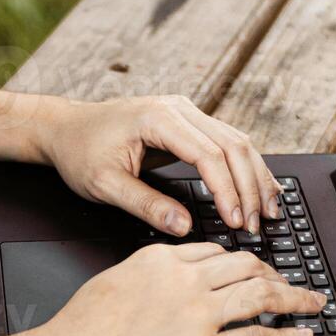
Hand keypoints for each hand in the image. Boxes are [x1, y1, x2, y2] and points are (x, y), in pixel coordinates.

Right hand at [31, 244, 326, 335]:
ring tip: (313, 305)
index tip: (253, 271)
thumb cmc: (78, 335)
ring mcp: (200, 315)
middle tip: (292, 285)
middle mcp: (187, 280)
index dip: (241, 262)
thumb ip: (144, 282)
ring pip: (263, 296)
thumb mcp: (112, 285)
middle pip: (247, 266)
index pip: (214, 253)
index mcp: (161, 260)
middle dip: (276, 275)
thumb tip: (157, 294)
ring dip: (295, 299)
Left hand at [34, 95, 282, 239]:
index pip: (208, 155)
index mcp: (158, 119)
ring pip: (237, 141)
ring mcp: (186, 112)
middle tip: (258, 223)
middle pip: (233, 145)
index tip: (235, 221)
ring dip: (256, 177)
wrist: (66, 128)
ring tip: (269, 210)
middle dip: (250, 187)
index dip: (227, 191)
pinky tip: (260, 189)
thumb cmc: (80, 152)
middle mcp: (178, 109)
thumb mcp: (104, 186)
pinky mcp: (189, 122)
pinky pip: (227, 142)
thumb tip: (183, 226)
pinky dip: (246, 168)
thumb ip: (145, 205)